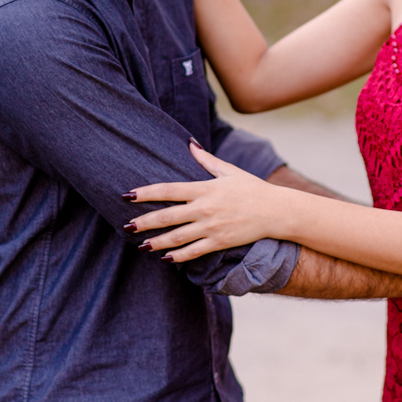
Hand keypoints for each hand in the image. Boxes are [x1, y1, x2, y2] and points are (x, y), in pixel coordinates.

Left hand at [127, 141, 280, 261]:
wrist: (276, 211)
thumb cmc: (252, 188)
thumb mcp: (229, 171)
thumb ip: (206, 159)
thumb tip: (190, 143)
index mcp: (205, 188)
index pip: (169, 190)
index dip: (147, 193)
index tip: (128, 195)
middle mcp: (205, 208)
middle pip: (168, 216)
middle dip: (145, 222)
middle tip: (126, 226)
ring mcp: (212, 227)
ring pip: (178, 237)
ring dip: (157, 242)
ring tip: (140, 245)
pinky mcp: (220, 242)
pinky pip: (194, 252)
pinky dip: (179, 256)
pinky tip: (165, 258)